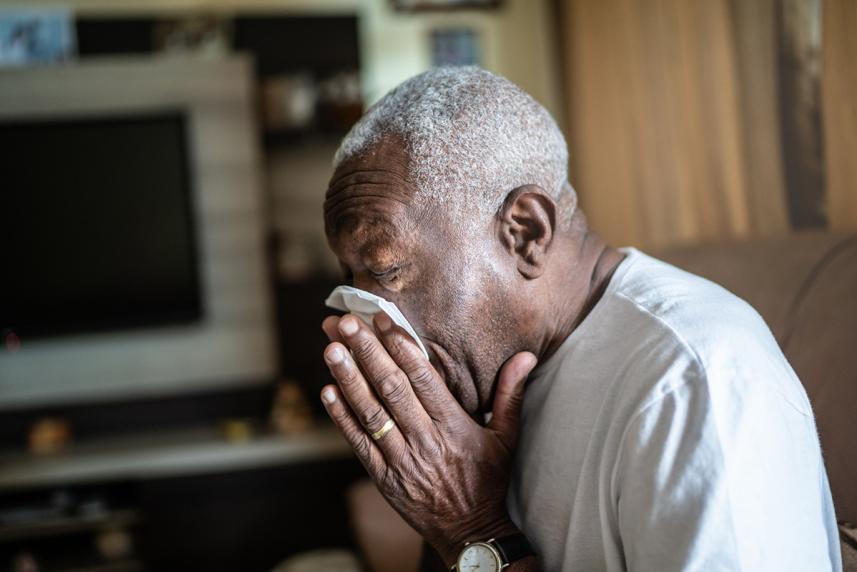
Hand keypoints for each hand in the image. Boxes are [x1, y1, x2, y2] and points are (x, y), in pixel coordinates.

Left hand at [320, 312, 536, 565]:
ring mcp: (402, 460)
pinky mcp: (384, 477)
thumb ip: (510, 393)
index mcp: (454, 426)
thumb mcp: (506, 437)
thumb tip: (527, 356)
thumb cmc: (488, 480)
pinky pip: (359, 443)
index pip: (424, 379)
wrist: (471, 533)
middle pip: (392, 389)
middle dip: (367, 353)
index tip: (383, 319)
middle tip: (346, 323)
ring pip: (371, 413)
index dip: (402, 346)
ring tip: (331, 349)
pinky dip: (342, 418)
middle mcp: (426, 440)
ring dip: (349, 379)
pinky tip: (328, 391)